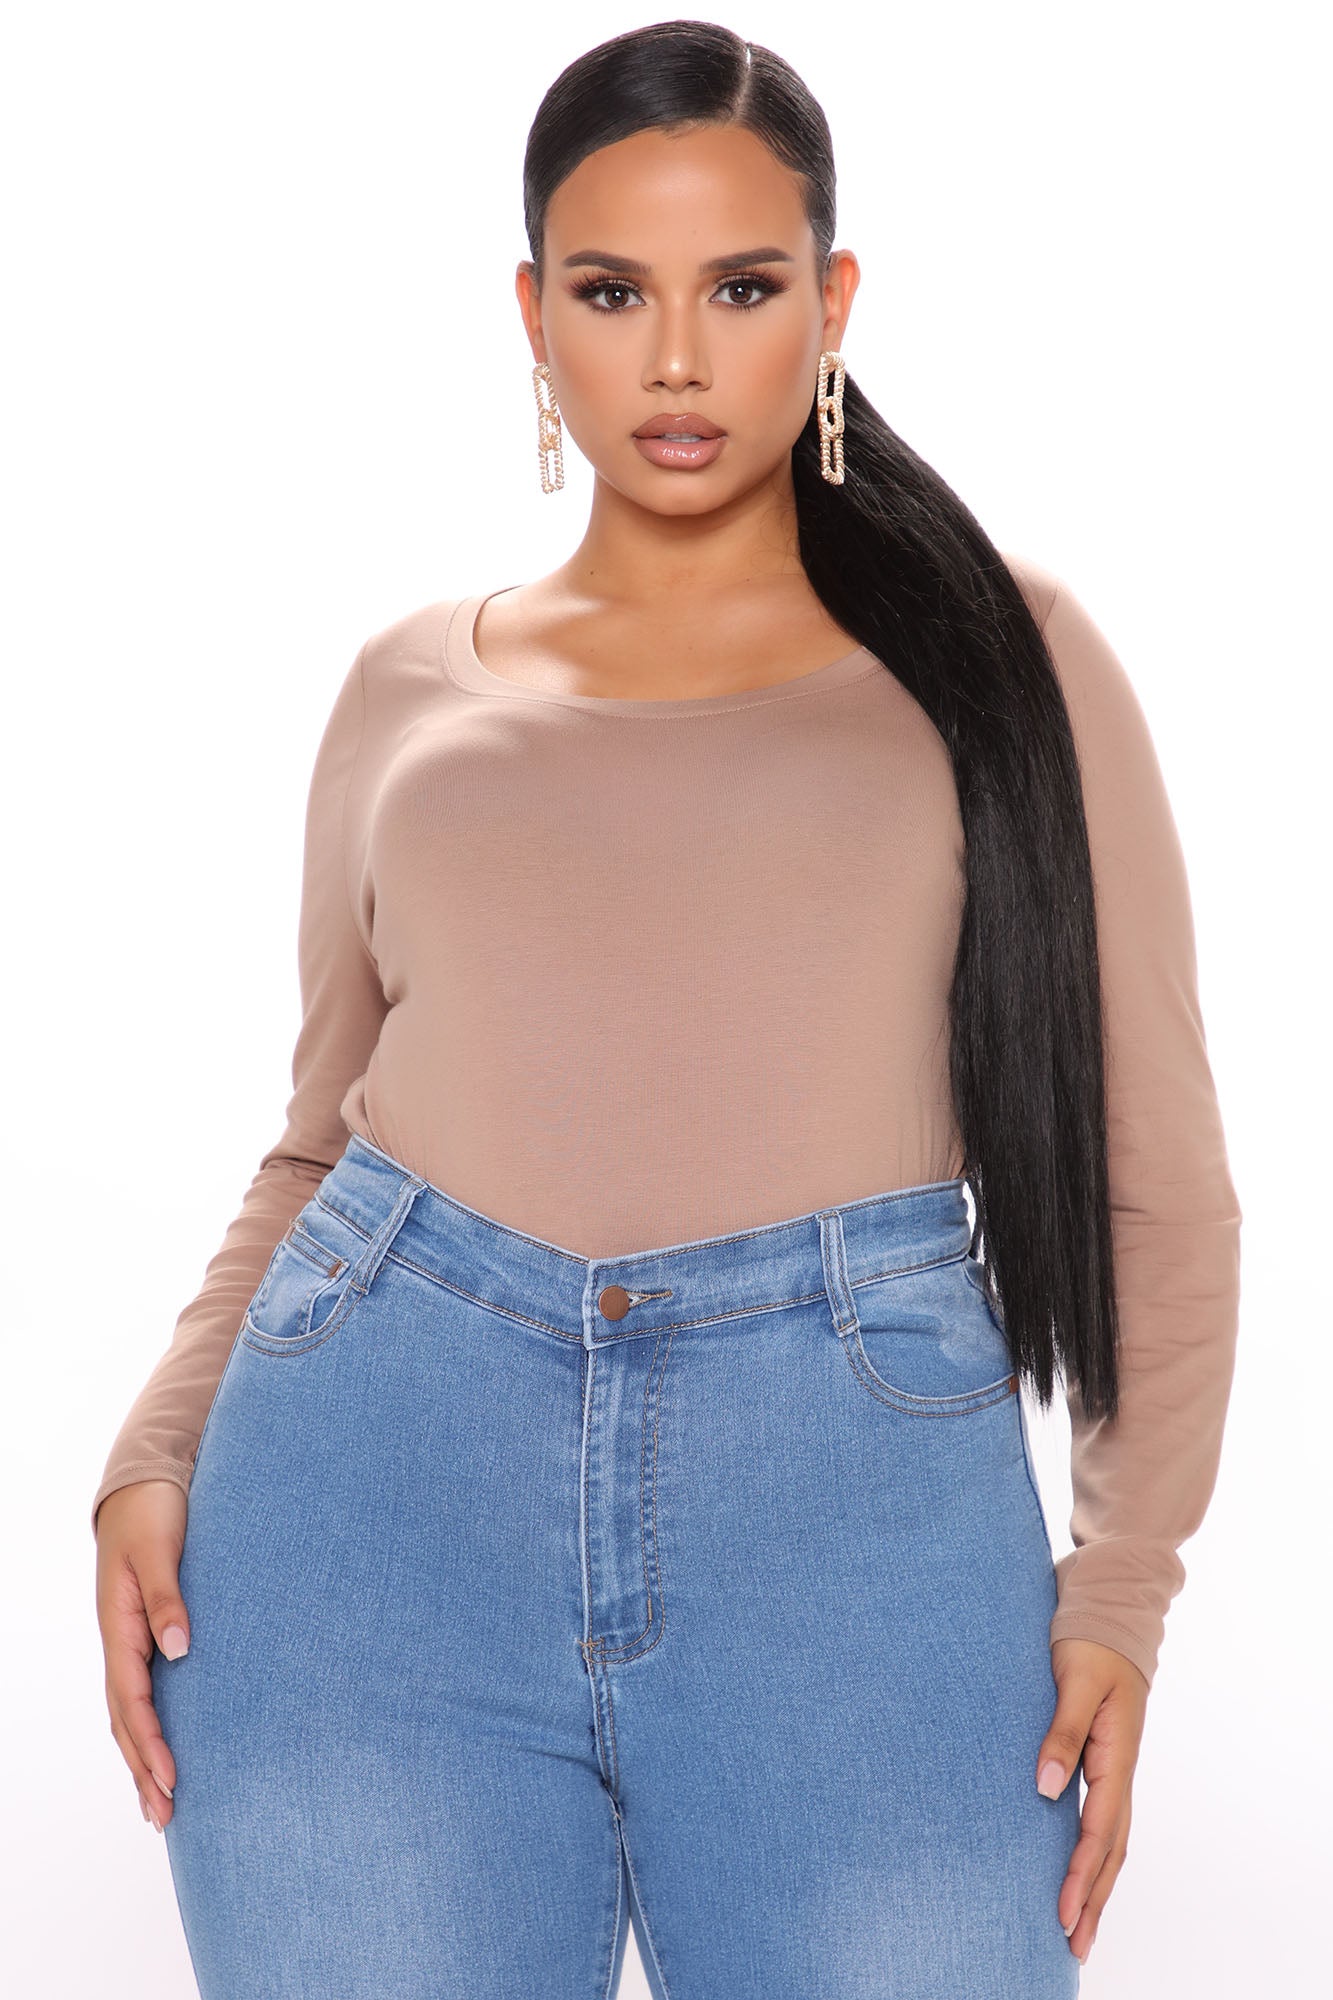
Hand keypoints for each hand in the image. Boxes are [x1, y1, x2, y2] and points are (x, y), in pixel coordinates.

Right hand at [95, 1480, 190, 1832]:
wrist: (141, 1485)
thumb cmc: (152, 1512)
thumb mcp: (160, 1550)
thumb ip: (168, 1598)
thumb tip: (179, 1648)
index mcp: (121, 1625)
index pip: (133, 1698)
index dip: (151, 1742)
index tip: (172, 1778)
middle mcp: (121, 1640)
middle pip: (126, 1720)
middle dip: (143, 1769)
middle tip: (165, 1818)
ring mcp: (129, 1640)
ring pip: (129, 1713)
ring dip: (142, 1759)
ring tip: (159, 1806)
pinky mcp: (143, 1634)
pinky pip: (140, 1693)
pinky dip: (147, 1729)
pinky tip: (161, 1752)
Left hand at [1037, 1636, 1148, 1965]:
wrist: (1110, 1616)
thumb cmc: (1091, 1644)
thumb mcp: (1075, 1682)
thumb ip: (1062, 1733)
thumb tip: (1046, 1788)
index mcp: (1114, 1757)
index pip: (1099, 1831)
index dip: (1079, 1874)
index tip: (1062, 1911)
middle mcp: (1117, 1771)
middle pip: (1110, 1852)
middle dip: (1092, 1900)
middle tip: (1074, 1947)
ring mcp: (1112, 1771)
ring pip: (1109, 1843)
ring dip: (1094, 1886)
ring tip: (1078, 1930)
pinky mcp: (1101, 1764)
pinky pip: (1101, 1822)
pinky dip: (1091, 1857)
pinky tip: (1076, 1874)